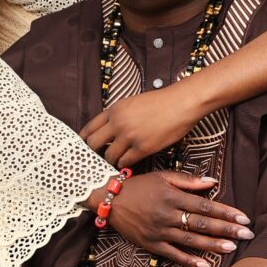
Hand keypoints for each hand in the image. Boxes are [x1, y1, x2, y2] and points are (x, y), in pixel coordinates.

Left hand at [81, 82, 206, 168]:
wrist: (181, 103)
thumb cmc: (161, 102)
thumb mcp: (132, 102)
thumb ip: (119, 115)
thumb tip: (109, 130)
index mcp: (114, 109)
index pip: (89, 128)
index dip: (85, 139)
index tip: (85, 146)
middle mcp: (118, 123)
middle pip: (93, 144)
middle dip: (95, 151)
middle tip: (100, 155)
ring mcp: (129, 136)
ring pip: (109, 156)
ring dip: (112, 159)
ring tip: (117, 159)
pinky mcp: (142, 148)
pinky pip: (125, 162)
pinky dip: (125, 164)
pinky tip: (129, 161)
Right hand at [110, 170, 251, 266]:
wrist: (109, 200)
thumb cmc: (139, 186)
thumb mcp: (163, 176)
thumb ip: (188, 180)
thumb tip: (213, 182)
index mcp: (172, 196)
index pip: (204, 205)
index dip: (225, 212)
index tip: (243, 218)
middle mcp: (166, 214)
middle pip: (201, 224)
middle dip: (225, 230)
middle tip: (247, 235)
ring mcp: (158, 231)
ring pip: (189, 240)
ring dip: (212, 245)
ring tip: (231, 248)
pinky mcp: (150, 244)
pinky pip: (172, 254)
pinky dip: (188, 260)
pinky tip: (205, 264)